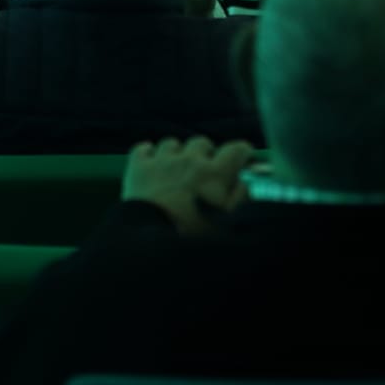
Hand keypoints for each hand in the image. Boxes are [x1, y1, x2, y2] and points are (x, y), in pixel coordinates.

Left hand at [122, 137, 255, 235]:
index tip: (242, 159)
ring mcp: (162, 161)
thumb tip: (246, 181)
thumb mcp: (228, 221)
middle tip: (205, 171)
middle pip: (202, 143)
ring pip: (172, 144)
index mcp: (215, 173)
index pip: (236, 149)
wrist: (151, 241)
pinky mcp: (138, 168)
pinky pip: (143, 149)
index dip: (242, 153)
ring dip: (177, 153)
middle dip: (206, 154)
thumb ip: (242, 197)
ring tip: (176, 170)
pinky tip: (151, 165)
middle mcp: (190, 160)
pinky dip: (148, 154)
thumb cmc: (193, 234)